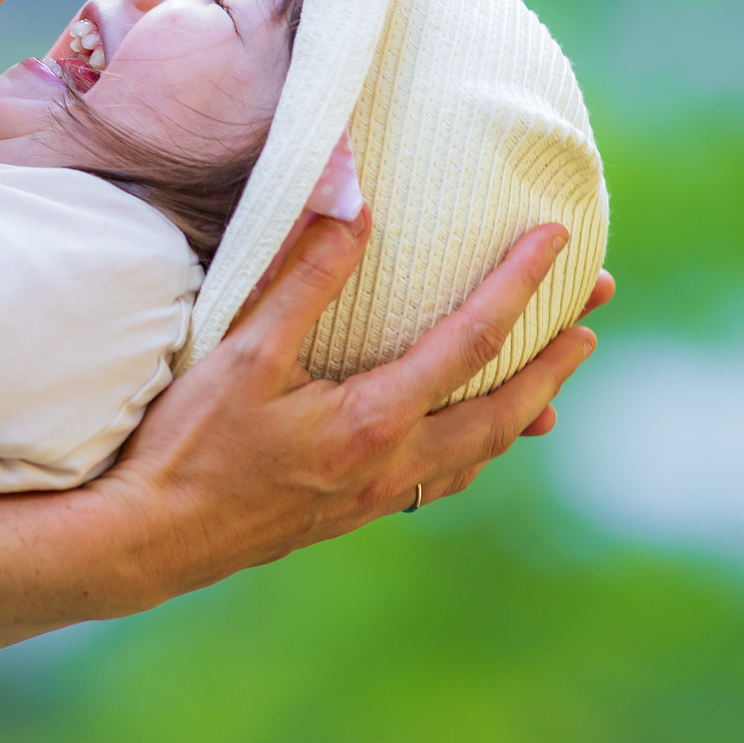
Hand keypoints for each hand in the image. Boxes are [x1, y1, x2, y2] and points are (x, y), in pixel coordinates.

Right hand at [99, 218, 601, 599]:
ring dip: (526, 408)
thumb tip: (353, 201)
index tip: (560, 240)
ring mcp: (375, 496)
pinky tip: (468, 439)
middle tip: (595, 313)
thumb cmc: (189, 446)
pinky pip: (442, 476)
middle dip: (556, 359)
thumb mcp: (242, 350)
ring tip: (556, 381)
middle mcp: (392, 465)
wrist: (149, 541)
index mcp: (375, 420)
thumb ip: (303, 275)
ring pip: (479, 454)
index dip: (521, 286)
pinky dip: (476, 447)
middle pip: (505, 410)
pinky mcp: (350, 512)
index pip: (473, 342)